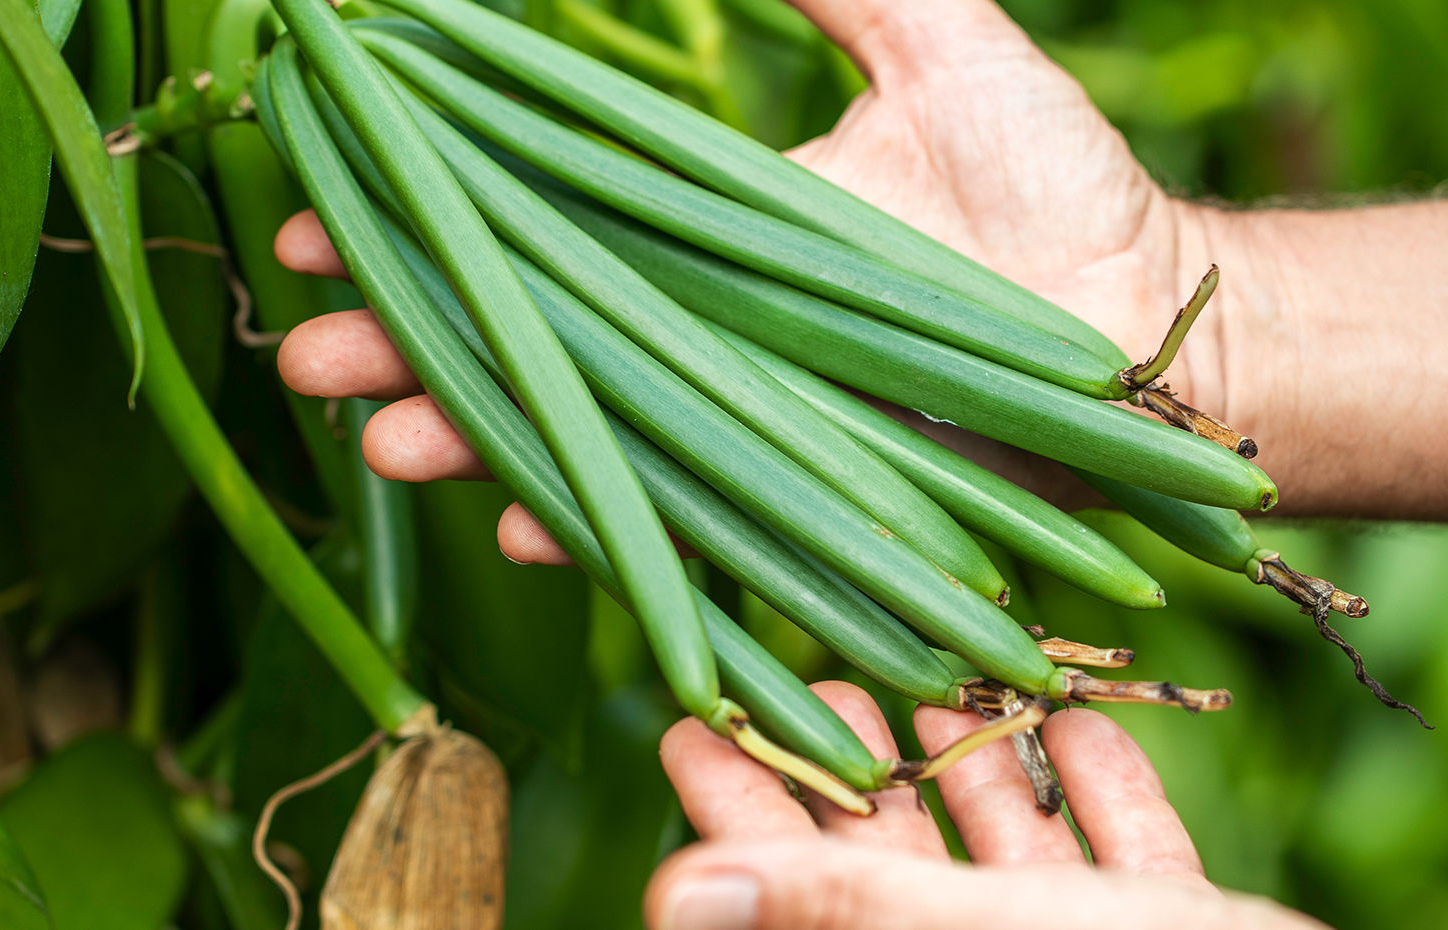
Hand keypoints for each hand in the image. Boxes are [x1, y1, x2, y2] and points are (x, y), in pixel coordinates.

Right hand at [274, 0, 1211, 558]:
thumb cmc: (1060, 186)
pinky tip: (519, 523)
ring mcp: (737, 415)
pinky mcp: (785, 498)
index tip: (326, 207)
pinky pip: (674, 517)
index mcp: (710, 222)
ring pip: (576, 428)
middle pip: (529, 332)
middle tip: (300, 341)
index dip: (431, 217)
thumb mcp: (947, 43)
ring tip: (374, 434)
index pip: (539, 217)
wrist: (1146, 329)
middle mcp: (703, 323)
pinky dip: (600, 523)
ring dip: (467, 436)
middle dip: (404, 339)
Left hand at [647, 681, 1324, 929]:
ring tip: (934, 685)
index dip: (738, 801)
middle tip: (823, 677)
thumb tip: (674, 892)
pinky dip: (1102, 793)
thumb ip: (835, 911)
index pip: (791, 882)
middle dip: (856, 765)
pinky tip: (1085, 725)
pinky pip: (1124, 862)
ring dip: (975, 766)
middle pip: (889, 859)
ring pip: (1005, 856)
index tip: (689, 716)